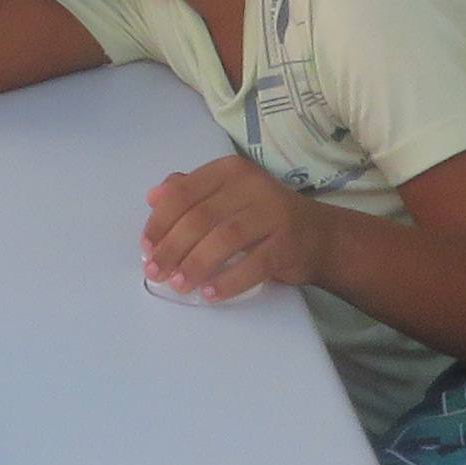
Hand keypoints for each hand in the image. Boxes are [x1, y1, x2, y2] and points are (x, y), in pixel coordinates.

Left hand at [142, 156, 325, 299]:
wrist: (320, 236)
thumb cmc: (262, 218)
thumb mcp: (227, 197)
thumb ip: (191, 193)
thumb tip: (153, 197)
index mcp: (230, 171)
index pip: (184, 192)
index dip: (160, 221)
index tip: (145, 246)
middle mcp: (252, 186)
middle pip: (201, 217)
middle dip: (172, 248)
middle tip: (155, 272)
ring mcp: (273, 213)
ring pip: (224, 239)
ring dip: (196, 264)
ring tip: (178, 285)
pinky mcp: (288, 243)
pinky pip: (254, 264)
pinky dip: (229, 281)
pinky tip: (210, 293)